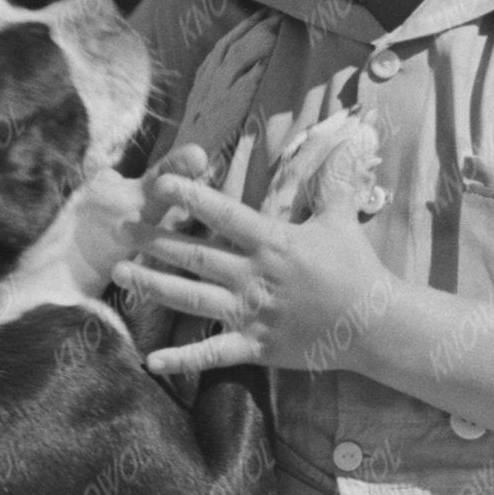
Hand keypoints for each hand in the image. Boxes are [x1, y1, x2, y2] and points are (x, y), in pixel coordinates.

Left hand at [121, 101, 387, 382]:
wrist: (374, 324)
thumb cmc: (356, 267)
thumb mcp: (341, 218)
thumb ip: (334, 178)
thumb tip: (351, 134)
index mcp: (274, 242)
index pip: (225, 214)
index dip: (192, 196)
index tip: (161, 181)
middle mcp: (256, 277)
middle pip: (196, 256)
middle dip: (155, 240)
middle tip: (119, 228)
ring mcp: (253, 314)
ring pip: (193, 299)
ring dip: (154, 287)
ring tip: (120, 274)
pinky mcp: (255, 347)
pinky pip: (212, 353)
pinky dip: (181, 359)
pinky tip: (149, 360)